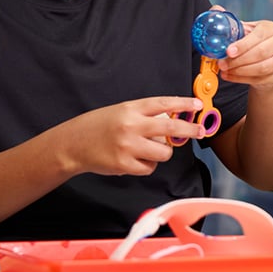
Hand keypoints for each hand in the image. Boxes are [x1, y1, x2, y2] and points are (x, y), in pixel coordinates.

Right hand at [57, 97, 204, 176]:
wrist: (73, 143)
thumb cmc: (99, 126)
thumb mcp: (121, 111)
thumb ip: (145, 115)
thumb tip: (172, 122)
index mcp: (131, 109)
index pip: (163, 104)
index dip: (183, 104)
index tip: (197, 105)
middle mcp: (131, 126)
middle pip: (170, 129)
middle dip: (190, 130)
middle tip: (200, 131)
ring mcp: (128, 146)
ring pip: (163, 153)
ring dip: (162, 153)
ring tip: (148, 149)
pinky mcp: (124, 165)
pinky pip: (149, 168)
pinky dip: (147, 165)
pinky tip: (134, 159)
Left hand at [215, 18, 272, 88]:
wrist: (268, 60)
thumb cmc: (254, 43)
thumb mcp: (245, 31)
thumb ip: (231, 22)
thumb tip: (216, 10)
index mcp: (272, 28)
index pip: (259, 36)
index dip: (243, 45)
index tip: (228, 51)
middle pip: (261, 53)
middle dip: (238, 60)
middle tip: (222, 64)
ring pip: (262, 68)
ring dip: (240, 71)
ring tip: (225, 71)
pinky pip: (261, 79)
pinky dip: (242, 79)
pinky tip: (231, 76)